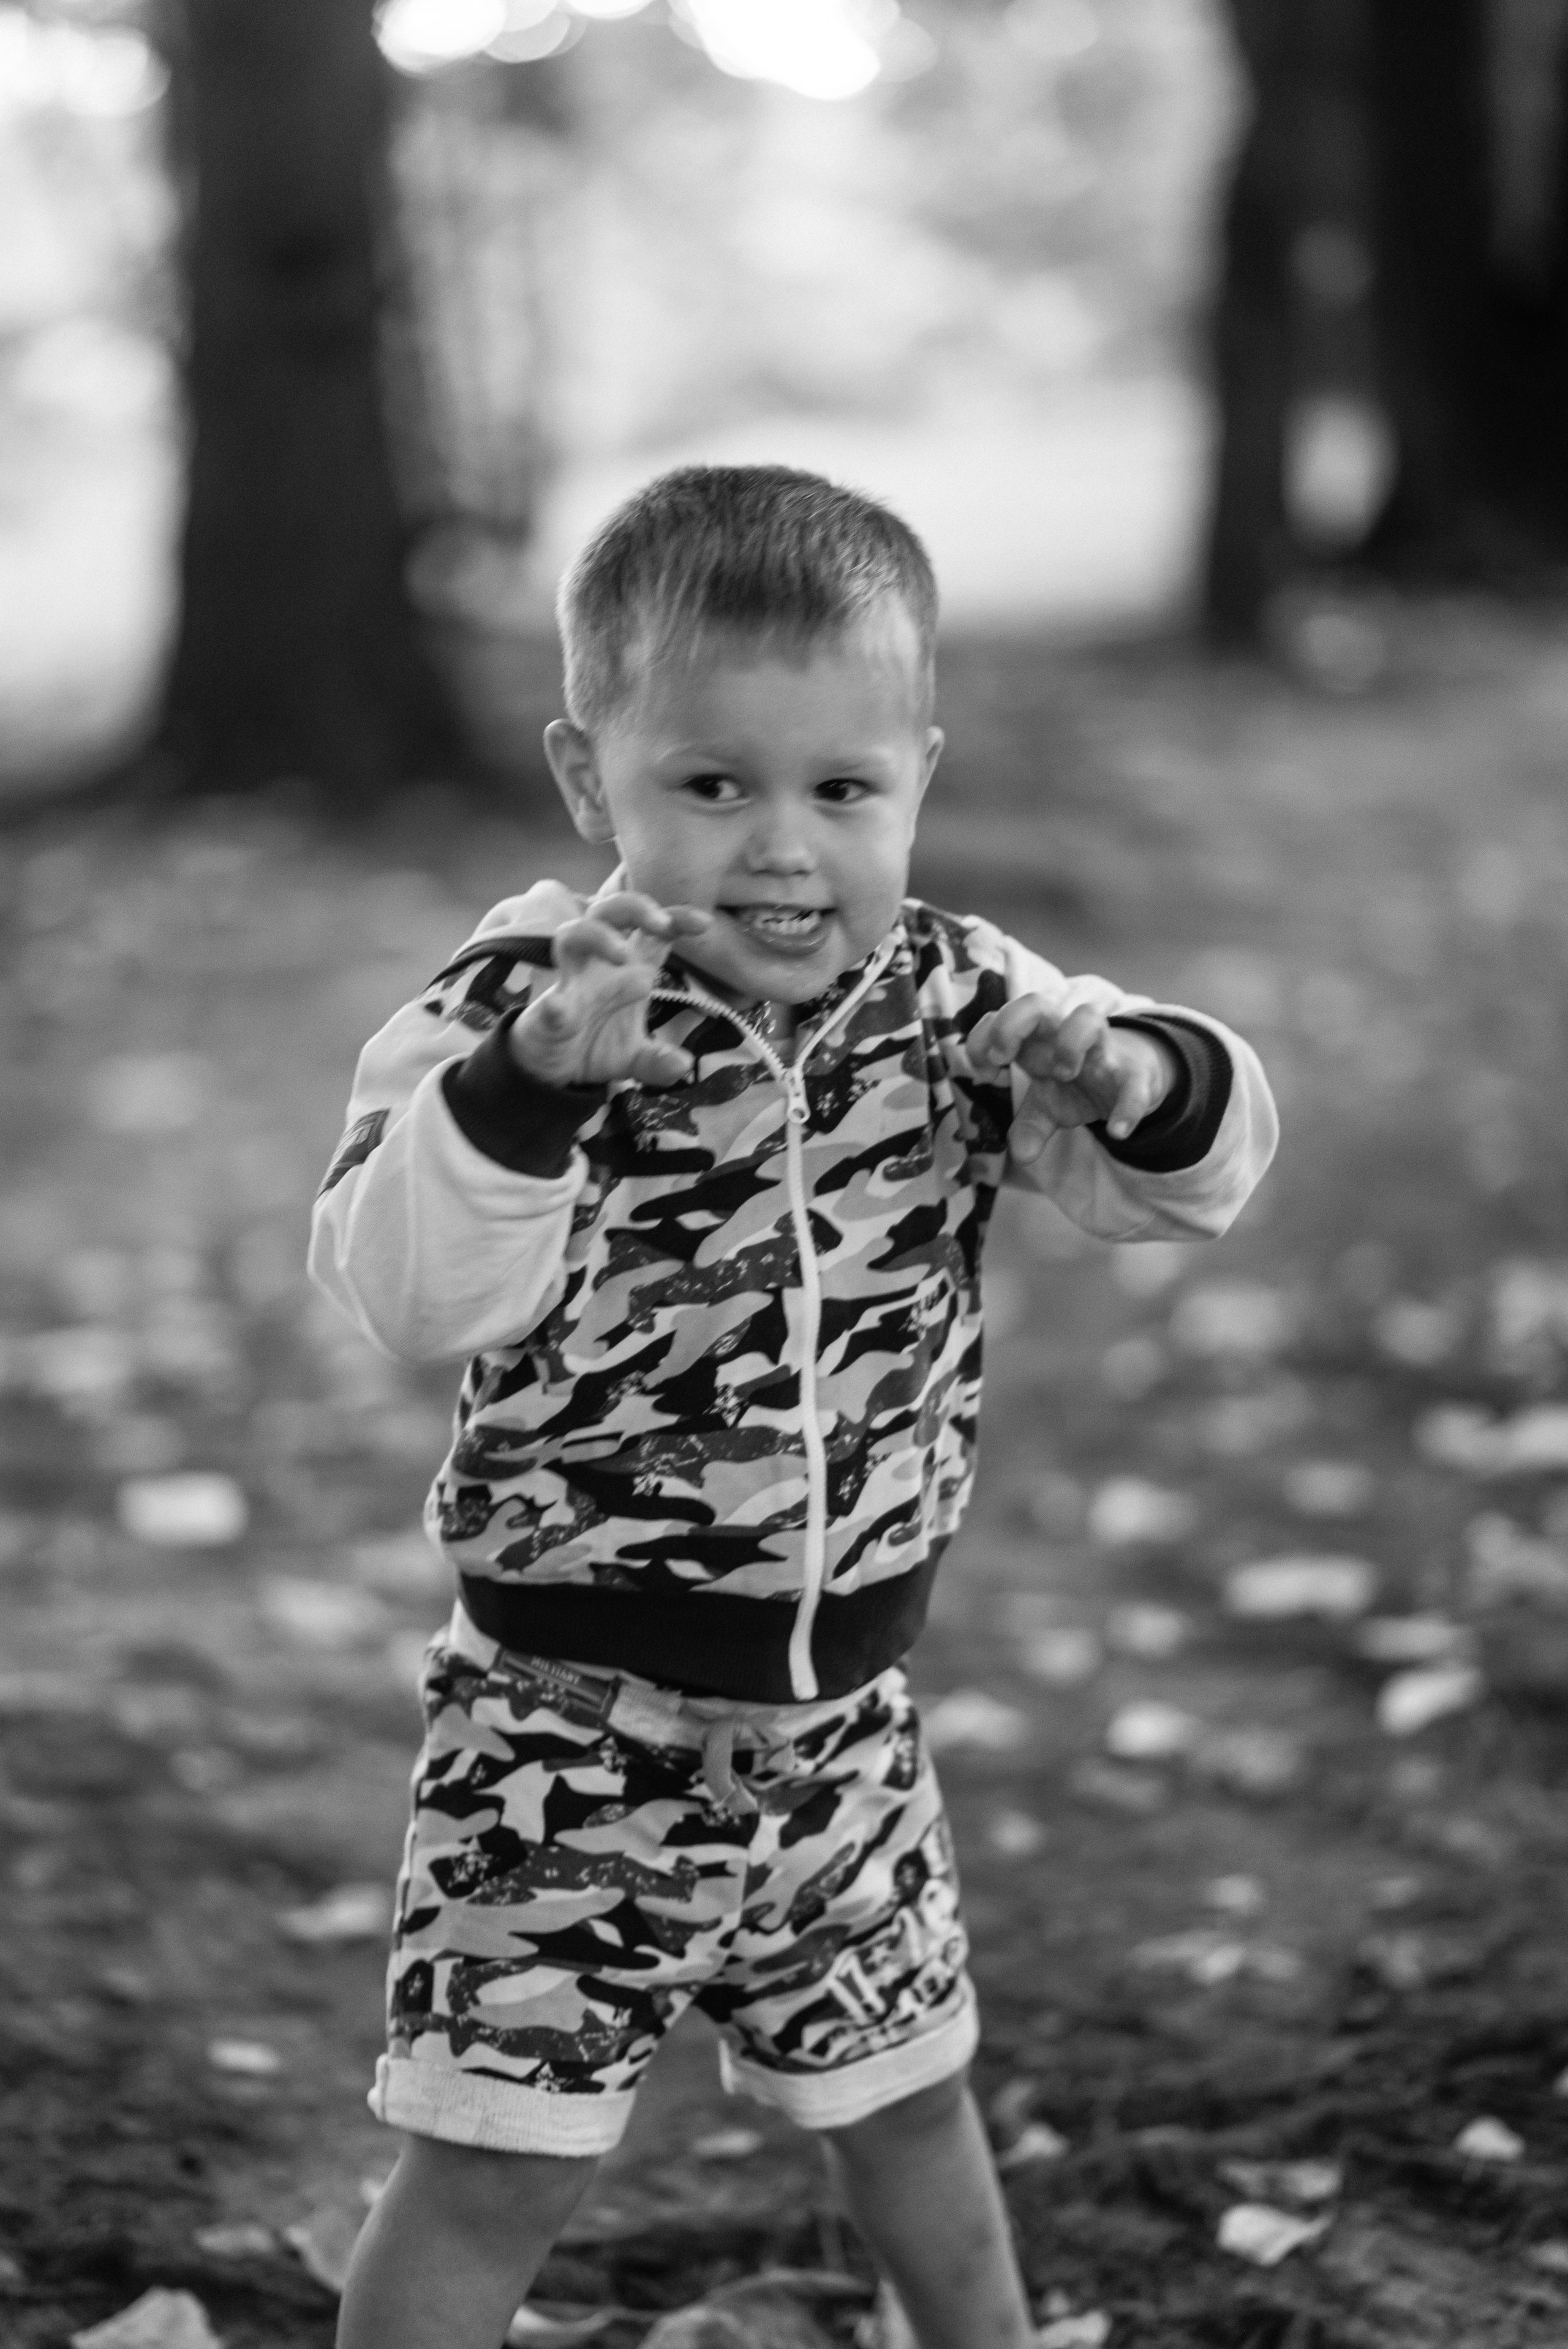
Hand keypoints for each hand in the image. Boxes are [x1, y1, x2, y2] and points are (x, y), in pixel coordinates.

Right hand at [507, 893, 710, 1088]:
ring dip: (597, 937)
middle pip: (611, 913)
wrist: (552, 1073)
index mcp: (628, 970)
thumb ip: (659, 1060)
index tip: (704, 923)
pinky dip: (555, 1006)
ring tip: (621, 955)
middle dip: (636, 908)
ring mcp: (571, 985)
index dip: (676, 919)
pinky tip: (559, 1008)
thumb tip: (683, 1064)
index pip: (653, 933)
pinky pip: (550, 1003)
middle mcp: (598, 967)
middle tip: (661, 924)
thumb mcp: (636, 1058)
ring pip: (573, 936)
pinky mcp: (548, 1013)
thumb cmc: (596, 1046)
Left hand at [970, 996, 1176, 1165]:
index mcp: (1038, 1040)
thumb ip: (1030, 1126)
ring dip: (1069, 1043)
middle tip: (1005, 1057)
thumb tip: (1020, 1154)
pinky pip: (1134, 1082)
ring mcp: (1103, 1049)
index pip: (999, 1017)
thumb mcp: (1050, 1106)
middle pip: (1036, 1002)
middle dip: (1012, 1024)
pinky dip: (1129, 1107)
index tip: (984, 1070)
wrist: (1136, 1073)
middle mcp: (1066, 1035)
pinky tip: (1117, 1132)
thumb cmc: (1081, 1079)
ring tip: (1063, 1073)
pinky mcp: (1134, 1072)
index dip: (983, 1038)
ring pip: (1088, 1019)